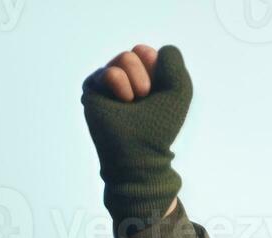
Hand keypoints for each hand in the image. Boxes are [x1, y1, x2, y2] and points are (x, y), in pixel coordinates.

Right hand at [81, 44, 190, 227]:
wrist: (140, 153)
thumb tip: (152, 49)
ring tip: (134, 101)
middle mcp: (128, 77)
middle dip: (148, 75)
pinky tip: (123, 101)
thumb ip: (173, 61)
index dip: (160, 70)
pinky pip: (108, 72)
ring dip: (136, 81)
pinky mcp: (93, 88)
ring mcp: (110, 82)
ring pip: (125, 57)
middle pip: (138, 51)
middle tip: (146, 97)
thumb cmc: (160, 127)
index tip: (159, 92)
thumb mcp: (178, 91)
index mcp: (149, 77)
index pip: (152, 53)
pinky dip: (119, 84)